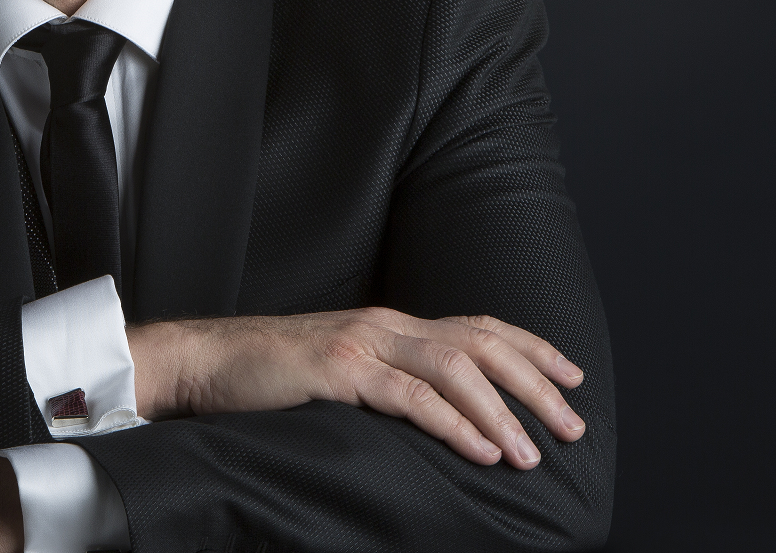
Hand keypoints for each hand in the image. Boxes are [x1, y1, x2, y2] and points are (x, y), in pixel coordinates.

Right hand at [128, 309, 585, 469]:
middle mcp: (384, 324)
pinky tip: (480, 449)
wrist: (203, 363)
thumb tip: (437, 416)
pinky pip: (410, 397)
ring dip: (500, 411)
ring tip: (531, 451)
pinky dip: (453, 423)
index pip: (477, 327)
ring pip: (454, 369)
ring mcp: (362, 343)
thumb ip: (386, 381)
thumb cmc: (268, 376)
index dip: (530, 349)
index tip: (571, 379)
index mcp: (390, 323)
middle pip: (479, 344)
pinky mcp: (339, 370)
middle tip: (572, 424)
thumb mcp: (341, 372)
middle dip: (534, 383)